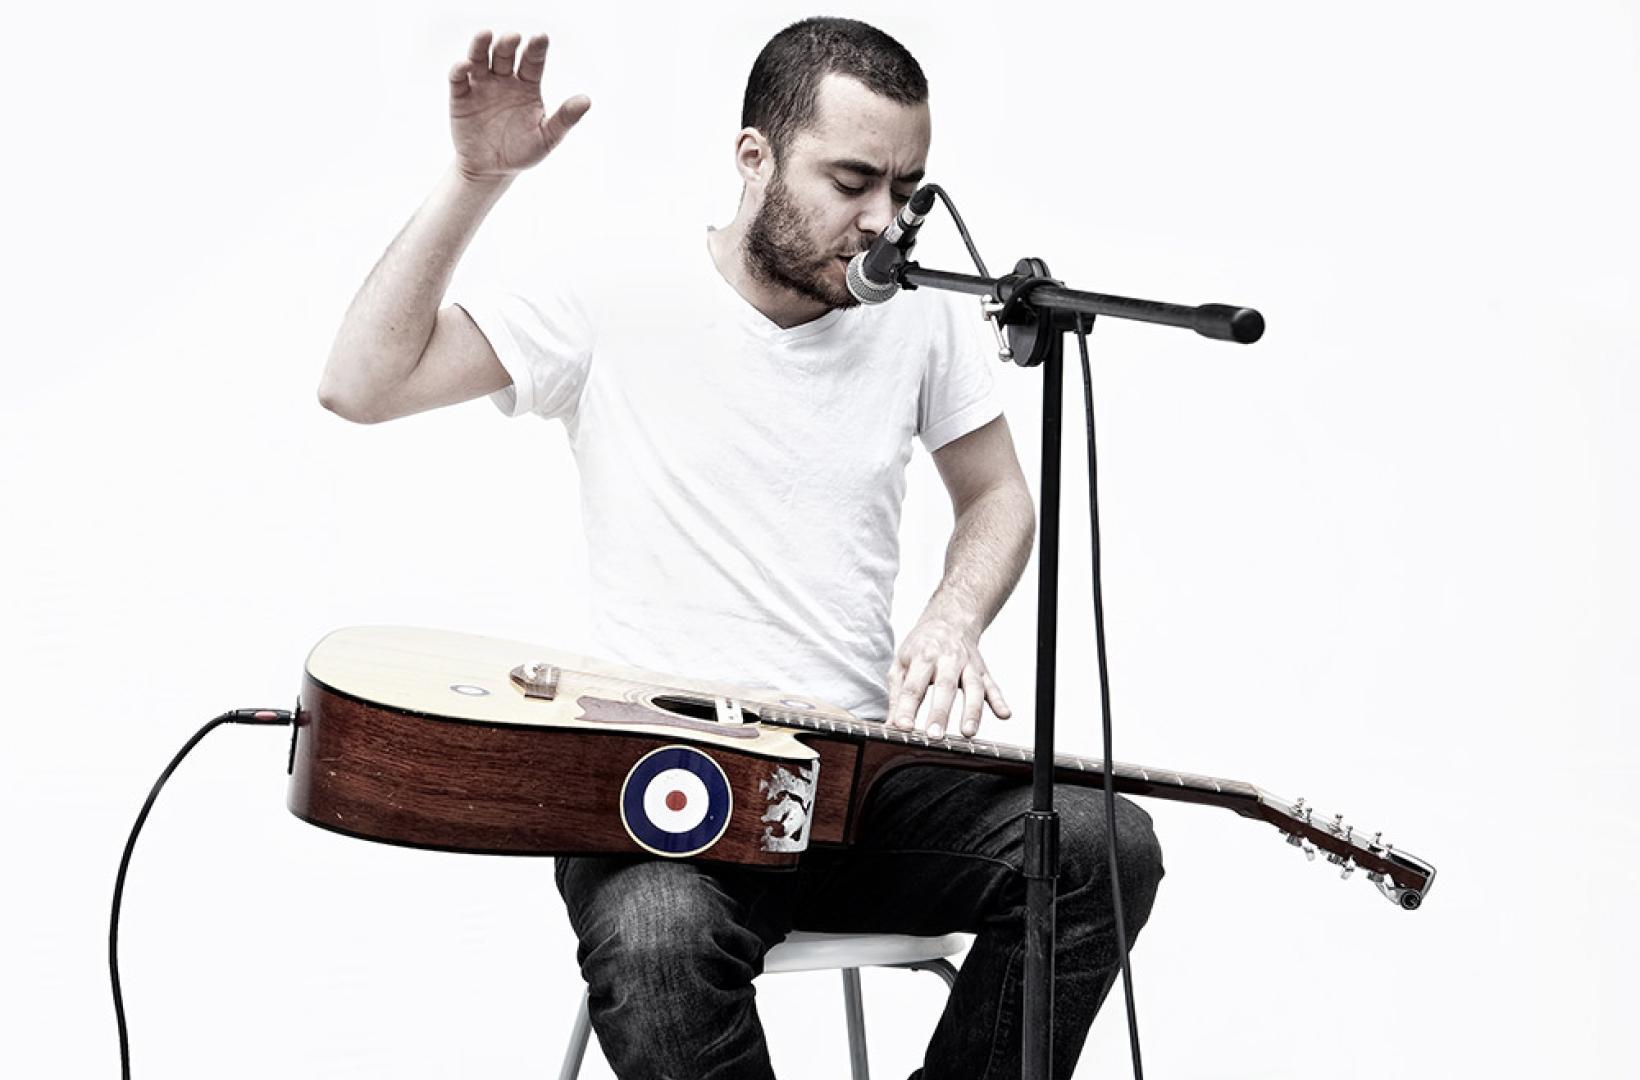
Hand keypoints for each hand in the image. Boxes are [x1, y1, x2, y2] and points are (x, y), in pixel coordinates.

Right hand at [447, 31, 590, 182]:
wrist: (492, 170)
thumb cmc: (522, 152)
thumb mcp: (547, 138)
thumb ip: (564, 119)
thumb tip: (586, 100)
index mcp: (527, 86)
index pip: (532, 62)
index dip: (536, 49)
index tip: (541, 38)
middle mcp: (504, 80)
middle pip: (505, 55)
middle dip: (508, 44)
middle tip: (514, 37)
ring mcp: (482, 86)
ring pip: (480, 59)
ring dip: (482, 46)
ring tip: (486, 35)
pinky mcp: (460, 97)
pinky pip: (459, 78)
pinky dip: (460, 69)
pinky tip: (466, 65)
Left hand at [885, 616, 1011, 739]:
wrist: (950, 620)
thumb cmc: (922, 646)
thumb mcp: (901, 665)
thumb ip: (897, 697)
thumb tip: (891, 726)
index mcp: (923, 657)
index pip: (913, 686)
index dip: (907, 708)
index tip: (903, 727)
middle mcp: (948, 659)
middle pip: (945, 687)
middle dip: (940, 712)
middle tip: (934, 735)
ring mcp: (968, 665)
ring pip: (973, 688)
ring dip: (972, 711)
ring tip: (968, 733)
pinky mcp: (983, 671)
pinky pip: (993, 686)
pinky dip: (999, 700)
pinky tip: (1004, 714)